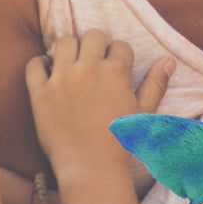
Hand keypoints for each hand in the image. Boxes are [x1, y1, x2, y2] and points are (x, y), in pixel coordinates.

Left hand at [25, 32, 170, 175]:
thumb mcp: (144, 112)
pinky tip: (47, 72)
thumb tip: (168, 60)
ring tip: (70, 65)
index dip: (118, 56)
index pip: (119, 45)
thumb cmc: (121, 143)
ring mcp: (62, 79)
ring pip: (63, 43)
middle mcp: (88, 69)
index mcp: (116, 71)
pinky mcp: (40, 92)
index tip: (114, 69)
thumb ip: (155, 83)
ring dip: (69, 50)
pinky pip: (34, 64)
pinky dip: (40, 64)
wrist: (91, 168)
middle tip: (92, 62)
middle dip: (95, 46)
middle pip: (92, 35)